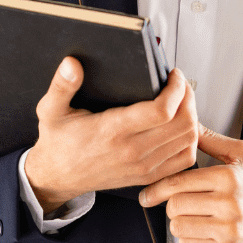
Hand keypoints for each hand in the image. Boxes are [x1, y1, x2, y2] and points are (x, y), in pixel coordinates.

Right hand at [25, 58, 197, 214]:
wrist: (57, 177)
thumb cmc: (58, 141)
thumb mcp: (51, 110)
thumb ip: (61, 85)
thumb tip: (71, 64)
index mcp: (112, 131)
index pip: (161, 111)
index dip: (176, 89)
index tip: (173, 74)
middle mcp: (132, 151)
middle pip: (183, 124)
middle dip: (188, 97)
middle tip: (179, 83)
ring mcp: (143, 167)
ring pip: (188, 140)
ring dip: (192, 116)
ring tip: (181, 100)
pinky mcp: (148, 176)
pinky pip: (184, 160)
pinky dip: (190, 140)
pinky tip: (180, 125)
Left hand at [139, 124, 242, 242]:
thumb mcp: (241, 155)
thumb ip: (211, 140)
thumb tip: (187, 123)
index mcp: (228, 176)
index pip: (179, 181)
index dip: (158, 187)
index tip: (148, 193)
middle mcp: (229, 203)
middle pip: (174, 205)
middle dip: (172, 204)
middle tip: (181, 203)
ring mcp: (228, 230)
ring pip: (178, 226)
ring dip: (179, 222)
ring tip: (194, 216)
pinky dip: (189, 239)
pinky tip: (203, 230)